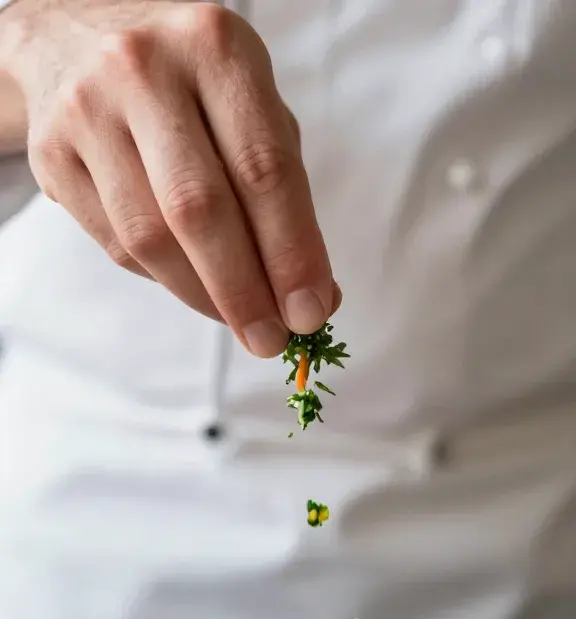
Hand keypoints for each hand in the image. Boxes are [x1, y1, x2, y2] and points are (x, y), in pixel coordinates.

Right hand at [2, 0, 339, 354]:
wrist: (75, 39)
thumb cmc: (188, 85)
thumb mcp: (248, 105)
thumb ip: (285, 192)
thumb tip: (314, 295)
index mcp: (214, 47)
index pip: (263, 169)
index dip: (291, 252)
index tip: (311, 313)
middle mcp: (143, 69)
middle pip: (199, 209)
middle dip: (244, 291)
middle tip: (272, 340)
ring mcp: (87, 110)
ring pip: (149, 237)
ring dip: (202, 297)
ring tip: (239, 321)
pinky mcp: (53, 154)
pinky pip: (116, 244)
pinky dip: (163, 279)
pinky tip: (193, 284)